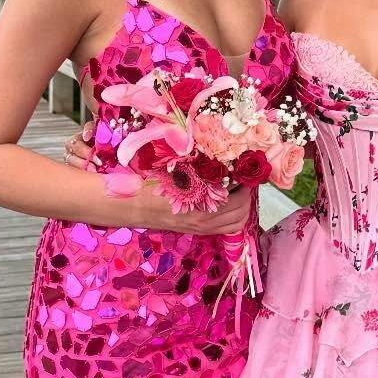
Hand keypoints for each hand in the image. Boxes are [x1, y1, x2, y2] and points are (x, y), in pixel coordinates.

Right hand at [61, 123, 250, 233]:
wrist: (129, 203)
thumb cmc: (152, 181)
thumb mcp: (177, 167)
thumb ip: (199, 162)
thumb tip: (219, 148)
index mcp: (202, 203)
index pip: (239, 198)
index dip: (247, 183)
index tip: (247, 168)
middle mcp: (204, 220)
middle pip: (241, 213)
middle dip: (248, 196)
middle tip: (245, 178)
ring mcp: (199, 227)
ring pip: (234, 223)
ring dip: (241, 207)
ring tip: (238, 189)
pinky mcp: (193, 229)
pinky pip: (222, 228)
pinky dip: (230, 216)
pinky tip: (225, 200)